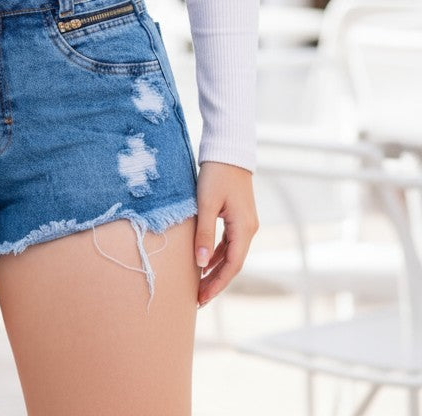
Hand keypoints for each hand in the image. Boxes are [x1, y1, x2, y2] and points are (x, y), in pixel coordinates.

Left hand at [194, 160, 257, 306]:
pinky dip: (217, 254)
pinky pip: (229, 243)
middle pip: (233, 264)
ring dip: (216, 269)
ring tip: (199, 284)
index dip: (217, 284)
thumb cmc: (216, 174)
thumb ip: (204, 234)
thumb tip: (201, 264)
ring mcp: (245, 223)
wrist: (228, 150)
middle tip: (198, 298)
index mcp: (244, 229)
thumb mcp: (206, 204)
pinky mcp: (239, 217)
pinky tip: (205, 262)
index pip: (232, 266)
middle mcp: (249, 229)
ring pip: (231, 254)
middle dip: (216, 282)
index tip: (201, 298)